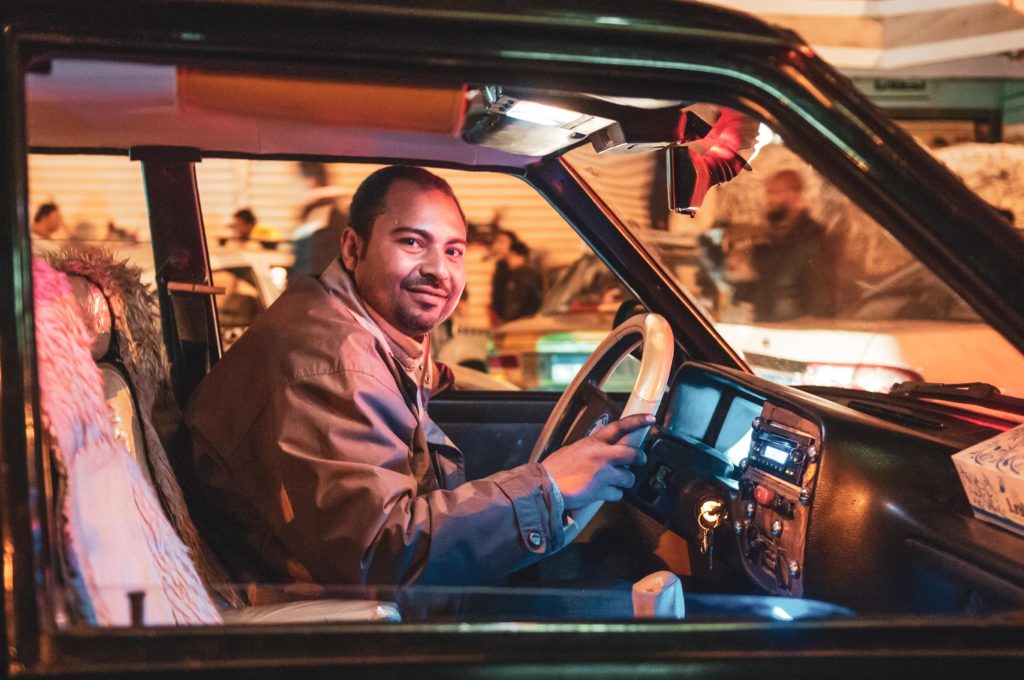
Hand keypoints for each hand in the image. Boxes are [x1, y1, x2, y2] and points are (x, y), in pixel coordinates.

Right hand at [540, 413, 654, 509]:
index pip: (620, 427)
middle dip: (640, 458)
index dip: (637, 421)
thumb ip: (592, 449)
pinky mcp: (601, 490)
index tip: (650, 419)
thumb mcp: (575, 450)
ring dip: (624, 481)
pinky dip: (613, 495)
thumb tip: (605, 451)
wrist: (544, 486)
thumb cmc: (556, 469)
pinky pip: (617, 494)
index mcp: (593, 442)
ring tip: (613, 482)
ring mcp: (602, 473)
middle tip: (639, 460)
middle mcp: (600, 455)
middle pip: (633, 454)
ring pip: (628, 477)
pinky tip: (603, 493)